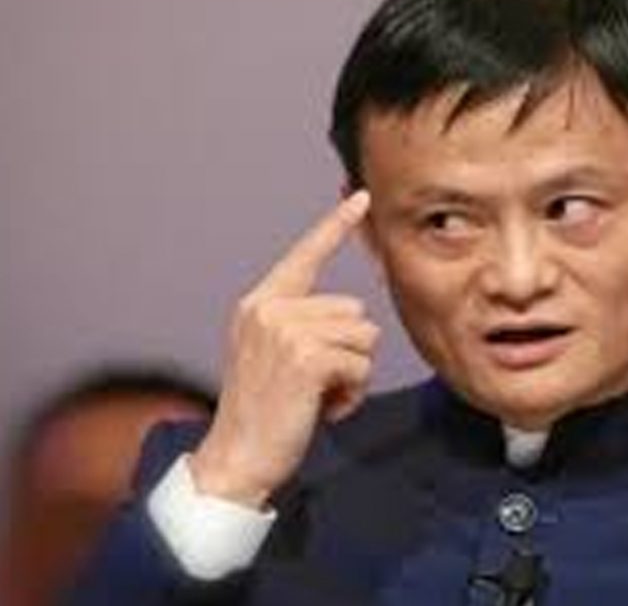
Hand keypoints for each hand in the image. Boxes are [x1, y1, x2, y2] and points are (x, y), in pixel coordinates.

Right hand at [191, 190, 377, 507]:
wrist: (235, 459)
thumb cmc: (264, 414)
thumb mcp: (274, 357)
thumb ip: (303, 327)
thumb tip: (355, 318)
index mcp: (260, 304)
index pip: (305, 256)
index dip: (335, 226)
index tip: (360, 197)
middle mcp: (269, 309)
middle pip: (354, 312)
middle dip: (349, 353)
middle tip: (315, 386)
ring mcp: (285, 331)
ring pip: (364, 338)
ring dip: (353, 375)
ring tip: (317, 397)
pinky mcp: (305, 358)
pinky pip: (361, 366)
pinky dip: (352, 393)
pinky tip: (322, 410)